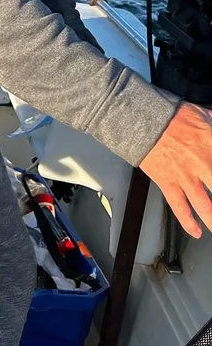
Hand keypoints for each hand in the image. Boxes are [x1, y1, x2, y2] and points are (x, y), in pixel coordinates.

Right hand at [139, 101, 211, 235]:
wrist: (140, 118)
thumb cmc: (169, 115)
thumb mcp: (202, 114)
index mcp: (211, 143)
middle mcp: (202, 162)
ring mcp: (185, 175)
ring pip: (206, 206)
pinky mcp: (168, 182)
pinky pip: (179, 207)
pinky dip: (188, 222)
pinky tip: (196, 231)